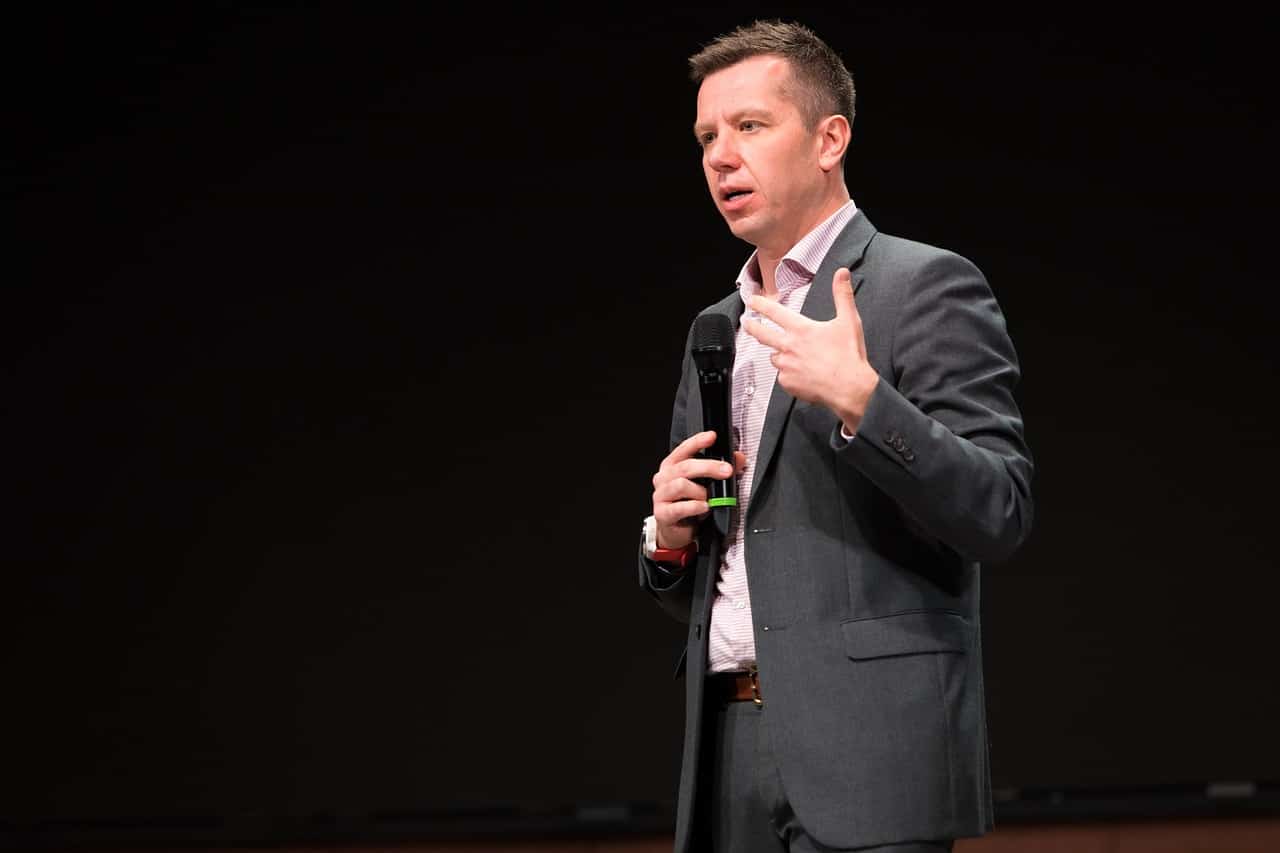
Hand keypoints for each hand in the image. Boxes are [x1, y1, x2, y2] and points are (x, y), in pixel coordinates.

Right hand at [652, 431, 747, 549]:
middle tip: (727, 471)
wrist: (676, 531)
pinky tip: (704, 508)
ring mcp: (661, 495)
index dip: (697, 441)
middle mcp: (664, 478)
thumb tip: (739, 458)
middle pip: (685, 467)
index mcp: (672, 466)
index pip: (684, 449)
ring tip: (710, 499)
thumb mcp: (705, 485)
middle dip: (709, 467)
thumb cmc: (689, 504)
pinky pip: (679, 507)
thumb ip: (720, 469)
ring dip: (701, 492)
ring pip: (681, 485)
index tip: (712, 437)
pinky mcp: (662, 512)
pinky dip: (695, 507)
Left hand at [743, 268, 878, 433]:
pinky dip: (790, 374)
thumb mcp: (848, 321)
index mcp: (801, 330)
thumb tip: (842, 274)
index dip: (761, 304)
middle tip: (746, 322)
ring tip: (798, 358)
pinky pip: (783, 377)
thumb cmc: (849, 356)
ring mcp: (786, 366)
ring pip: (775, 357)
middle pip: (763, 334)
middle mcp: (789, 346)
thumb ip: (842, 295)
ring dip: (781, 355)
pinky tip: (804, 374)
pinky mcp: (787, 383)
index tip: (752, 300)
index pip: (775, 312)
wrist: (849, 388)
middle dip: (752, 326)